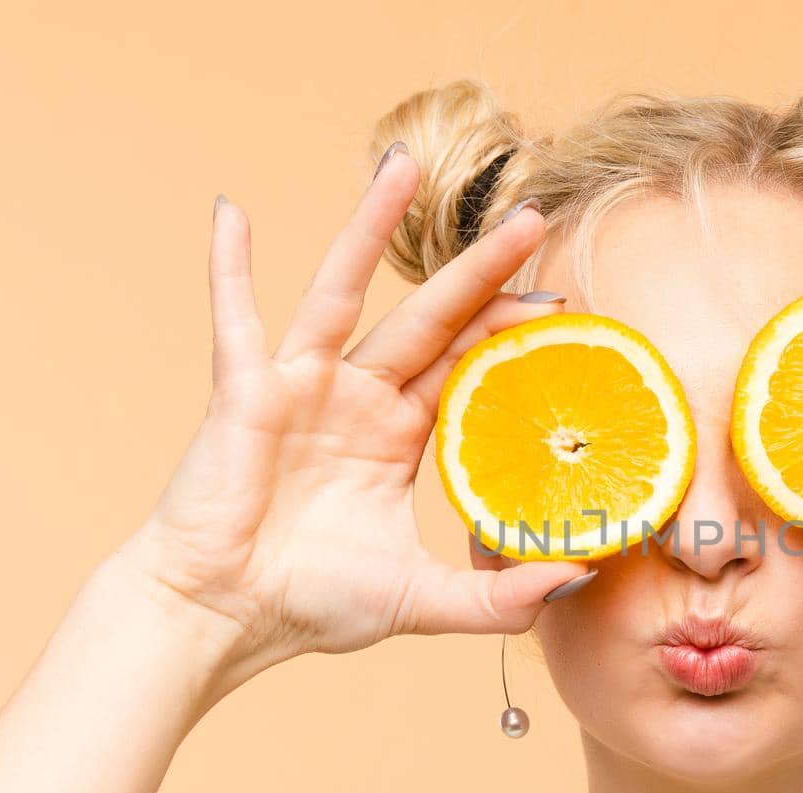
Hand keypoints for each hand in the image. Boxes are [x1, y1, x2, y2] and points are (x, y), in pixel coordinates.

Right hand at [115, 149, 591, 663]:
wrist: (221, 616)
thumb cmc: (311, 604)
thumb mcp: (423, 599)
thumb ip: (500, 597)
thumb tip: (581, 578)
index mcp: (398, 435)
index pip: (467, 367)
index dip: (510, 335)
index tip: (562, 304)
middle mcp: (356, 398)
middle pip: (428, 316)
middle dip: (479, 270)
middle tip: (532, 218)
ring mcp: (300, 385)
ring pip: (341, 289)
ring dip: (369, 227)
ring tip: (402, 166)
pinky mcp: (245, 389)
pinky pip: (235, 316)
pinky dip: (228, 267)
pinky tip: (231, 211)